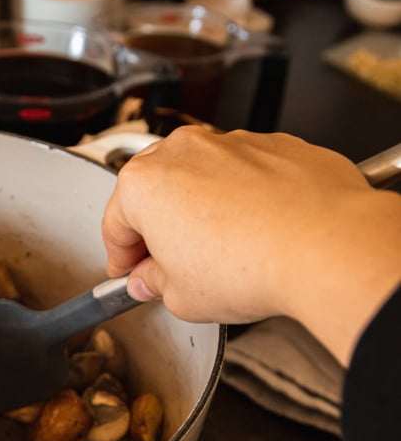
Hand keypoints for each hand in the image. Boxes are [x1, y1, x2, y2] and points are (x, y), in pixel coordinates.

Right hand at [101, 127, 400, 364]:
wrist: (325, 246)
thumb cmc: (251, 265)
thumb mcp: (181, 297)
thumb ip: (155, 285)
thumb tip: (153, 280)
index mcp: (144, 184)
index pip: (114, 224)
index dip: (119, 257)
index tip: (129, 273)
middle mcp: (183, 152)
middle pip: (156, 192)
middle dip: (159, 228)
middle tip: (170, 266)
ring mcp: (231, 143)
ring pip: (203, 177)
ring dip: (204, 209)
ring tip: (223, 252)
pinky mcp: (275, 146)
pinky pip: (247, 173)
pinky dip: (247, 197)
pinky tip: (258, 233)